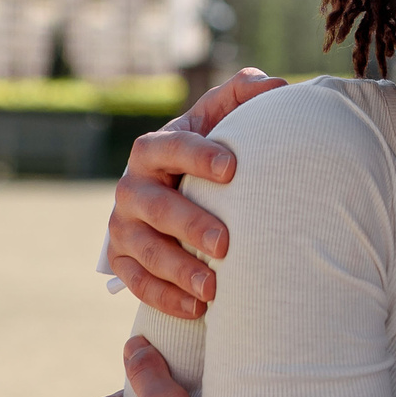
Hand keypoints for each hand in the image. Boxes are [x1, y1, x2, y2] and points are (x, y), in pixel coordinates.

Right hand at [107, 68, 285, 318]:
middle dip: (189, 224)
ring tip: (212, 289)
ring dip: (176, 270)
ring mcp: (122, 226)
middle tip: (225, 244)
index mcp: (153, 148)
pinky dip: (165, 299)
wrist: (169, 194)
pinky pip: (137, 283)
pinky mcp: (121, 260)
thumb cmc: (205, 155)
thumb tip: (274, 85)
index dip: (197, 156)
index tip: (233, 168)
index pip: (170, 146)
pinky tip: (198, 311)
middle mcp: (131, 187)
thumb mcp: (217, 121)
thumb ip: (241, 97)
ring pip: (143, 250)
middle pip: (154, 206)